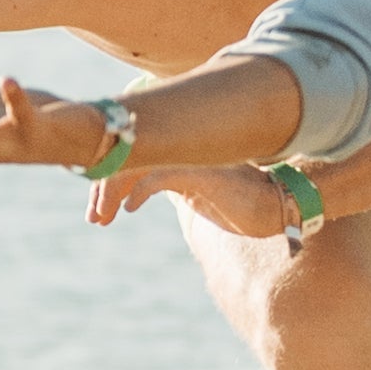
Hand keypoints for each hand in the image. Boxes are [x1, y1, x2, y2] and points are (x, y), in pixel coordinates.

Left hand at [96, 162, 292, 239]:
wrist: (277, 206)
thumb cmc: (238, 202)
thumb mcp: (194, 193)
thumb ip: (171, 185)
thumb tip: (139, 192)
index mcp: (176, 152)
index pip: (131, 156)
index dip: (107, 177)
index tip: (95, 208)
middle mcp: (180, 150)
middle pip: (128, 157)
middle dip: (103, 187)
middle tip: (93, 218)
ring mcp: (190, 159)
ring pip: (137, 165)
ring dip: (112, 192)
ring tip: (101, 218)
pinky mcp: (201, 175)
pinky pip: (159, 177)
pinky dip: (138, 192)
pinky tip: (129, 209)